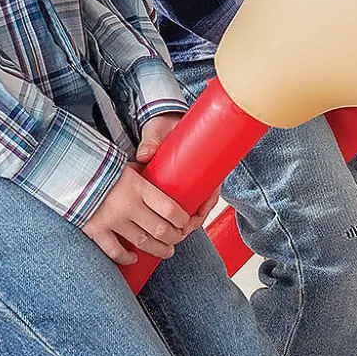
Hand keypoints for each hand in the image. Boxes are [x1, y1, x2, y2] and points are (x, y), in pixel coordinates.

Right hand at [81, 164, 193, 266]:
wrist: (69, 173)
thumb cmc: (103, 169)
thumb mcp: (129, 167)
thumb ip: (146, 175)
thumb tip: (167, 178)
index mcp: (139, 187)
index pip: (170, 209)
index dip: (182, 220)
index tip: (186, 223)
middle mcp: (128, 205)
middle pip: (160, 229)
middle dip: (174, 237)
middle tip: (178, 239)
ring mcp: (111, 219)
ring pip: (142, 242)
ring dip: (158, 250)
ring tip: (167, 251)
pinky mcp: (95, 230)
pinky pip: (115, 251)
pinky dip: (126, 257)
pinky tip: (134, 258)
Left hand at [134, 111, 220, 232]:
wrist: (160, 121)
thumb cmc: (166, 127)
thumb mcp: (160, 133)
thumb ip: (151, 142)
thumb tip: (144, 154)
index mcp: (203, 166)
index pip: (211, 193)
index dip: (204, 210)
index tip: (193, 220)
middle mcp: (197, 177)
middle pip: (199, 206)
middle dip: (189, 223)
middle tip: (177, 232)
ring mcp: (185, 183)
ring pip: (188, 209)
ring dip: (181, 224)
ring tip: (168, 235)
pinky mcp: (172, 186)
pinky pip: (176, 205)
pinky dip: (171, 217)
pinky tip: (161, 227)